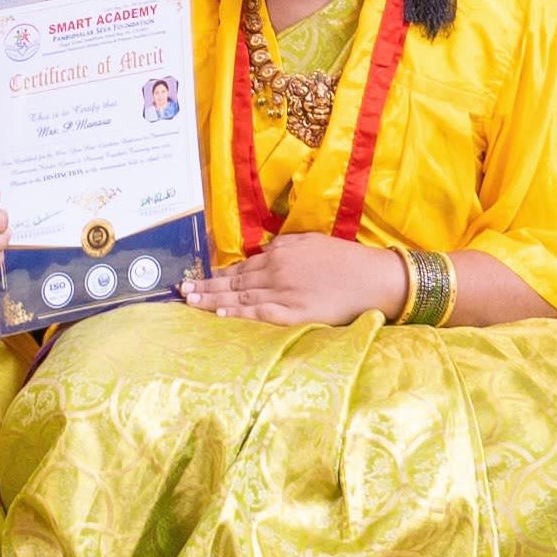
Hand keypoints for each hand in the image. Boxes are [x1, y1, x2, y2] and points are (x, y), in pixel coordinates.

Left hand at [179, 231, 404, 327]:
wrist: (375, 278)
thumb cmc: (347, 259)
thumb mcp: (312, 242)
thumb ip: (285, 247)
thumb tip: (264, 254)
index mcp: (280, 253)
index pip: (240, 267)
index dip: (216, 274)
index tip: (196, 278)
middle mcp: (277, 271)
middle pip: (234, 282)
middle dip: (205, 286)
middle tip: (181, 290)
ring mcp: (285, 292)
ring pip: (241, 296)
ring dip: (213, 300)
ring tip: (190, 301)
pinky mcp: (296, 312)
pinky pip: (262, 313)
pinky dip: (240, 313)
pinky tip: (221, 314)